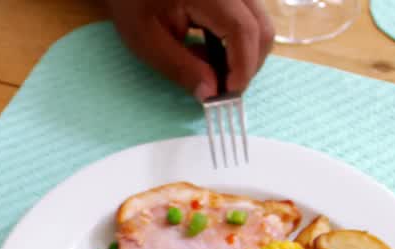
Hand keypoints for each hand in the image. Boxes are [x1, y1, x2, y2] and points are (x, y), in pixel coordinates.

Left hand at [105, 0, 274, 98]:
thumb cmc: (133, 7)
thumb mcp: (147, 41)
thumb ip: (181, 68)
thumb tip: (211, 93)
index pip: (243, 30)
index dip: (242, 66)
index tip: (229, 95)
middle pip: (261, 28)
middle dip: (248, 64)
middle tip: (225, 91)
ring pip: (260, 24)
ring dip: (245, 55)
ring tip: (217, 74)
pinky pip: (250, 19)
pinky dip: (239, 43)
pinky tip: (215, 56)